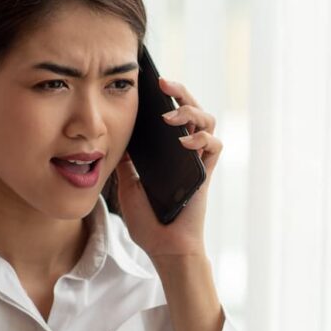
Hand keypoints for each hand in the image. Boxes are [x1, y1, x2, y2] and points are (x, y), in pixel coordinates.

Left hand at [116, 76, 219, 258]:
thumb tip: (116, 136)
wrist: (164, 246)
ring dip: (191, 111)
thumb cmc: (148, 221)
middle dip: (180, 92)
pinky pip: (214, 145)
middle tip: (163, 84)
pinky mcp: (207, 172)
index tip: (149, 83)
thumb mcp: (128, 184)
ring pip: (208, 120)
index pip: (171, 114)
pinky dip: (201, 138)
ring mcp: (198, 160)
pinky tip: (184, 143)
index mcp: (168, 151)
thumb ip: (127, 161)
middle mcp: (186, 151)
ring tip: (169, 116)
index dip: (165, 97)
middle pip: (192, 109)